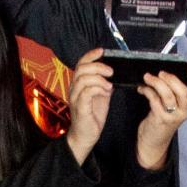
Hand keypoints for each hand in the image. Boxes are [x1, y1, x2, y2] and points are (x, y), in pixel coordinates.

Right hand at [64, 48, 112, 163]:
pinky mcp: (80, 107)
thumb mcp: (101, 96)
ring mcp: (75, 98)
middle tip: (111, 71)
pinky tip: (106, 92)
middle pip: (81, 68)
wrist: (86, 136)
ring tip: (109, 84)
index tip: (102, 51)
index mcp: (79, 84)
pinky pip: (86, 92)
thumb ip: (103, 84)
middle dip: (98, 66)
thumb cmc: (92, 116)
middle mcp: (74, 89)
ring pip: (83, 79)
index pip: (81, 64)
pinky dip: (98, 88)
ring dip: (99, 78)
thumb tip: (112, 73)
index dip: (91, 55)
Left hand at [135, 65, 186, 168]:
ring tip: (147, 77)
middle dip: (172, 79)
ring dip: (156, 83)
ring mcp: (173, 116)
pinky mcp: (160, 119)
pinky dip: (146, 91)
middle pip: (184, 91)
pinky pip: (154, 100)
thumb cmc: (162, 118)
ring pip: (167, 95)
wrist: (154, 140)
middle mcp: (184, 110)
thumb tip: (163, 72)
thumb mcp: (172, 105)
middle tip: (161, 72)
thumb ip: (172, 91)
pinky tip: (142, 88)